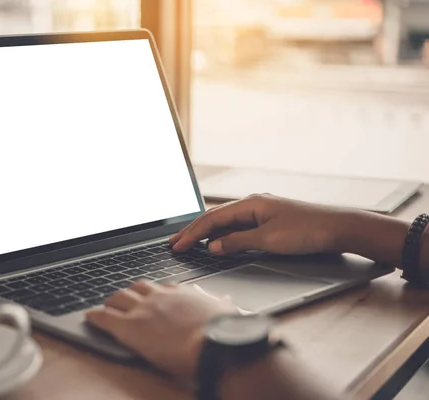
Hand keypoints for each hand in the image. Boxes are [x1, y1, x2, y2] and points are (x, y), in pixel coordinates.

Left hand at [85, 281, 236, 379]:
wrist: (214, 345)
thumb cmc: (224, 332)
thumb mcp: (227, 312)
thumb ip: (222, 304)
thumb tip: (227, 300)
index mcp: (182, 293)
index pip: (163, 287)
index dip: (154, 293)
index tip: (152, 297)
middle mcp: (160, 296)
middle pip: (138, 287)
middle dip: (130, 293)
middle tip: (126, 300)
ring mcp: (143, 309)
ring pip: (119, 297)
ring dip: (112, 302)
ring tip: (107, 306)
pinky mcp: (129, 327)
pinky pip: (106, 317)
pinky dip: (96, 316)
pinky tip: (89, 317)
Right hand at [170, 194, 362, 255]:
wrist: (339, 228)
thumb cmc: (307, 231)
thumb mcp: (268, 240)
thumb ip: (237, 243)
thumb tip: (213, 246)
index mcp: (250, 204)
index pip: (212, 219)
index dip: (192, 233)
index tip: (177, 246)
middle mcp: (253, 204)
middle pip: (215, 218)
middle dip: (193, 231)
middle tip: (174, 242)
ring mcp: (262, 211)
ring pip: (226, 222)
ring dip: (207, 233)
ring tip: (189, 242)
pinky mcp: (270, 220)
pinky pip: (238, 226)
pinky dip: (223, 234)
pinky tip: (219, 242)